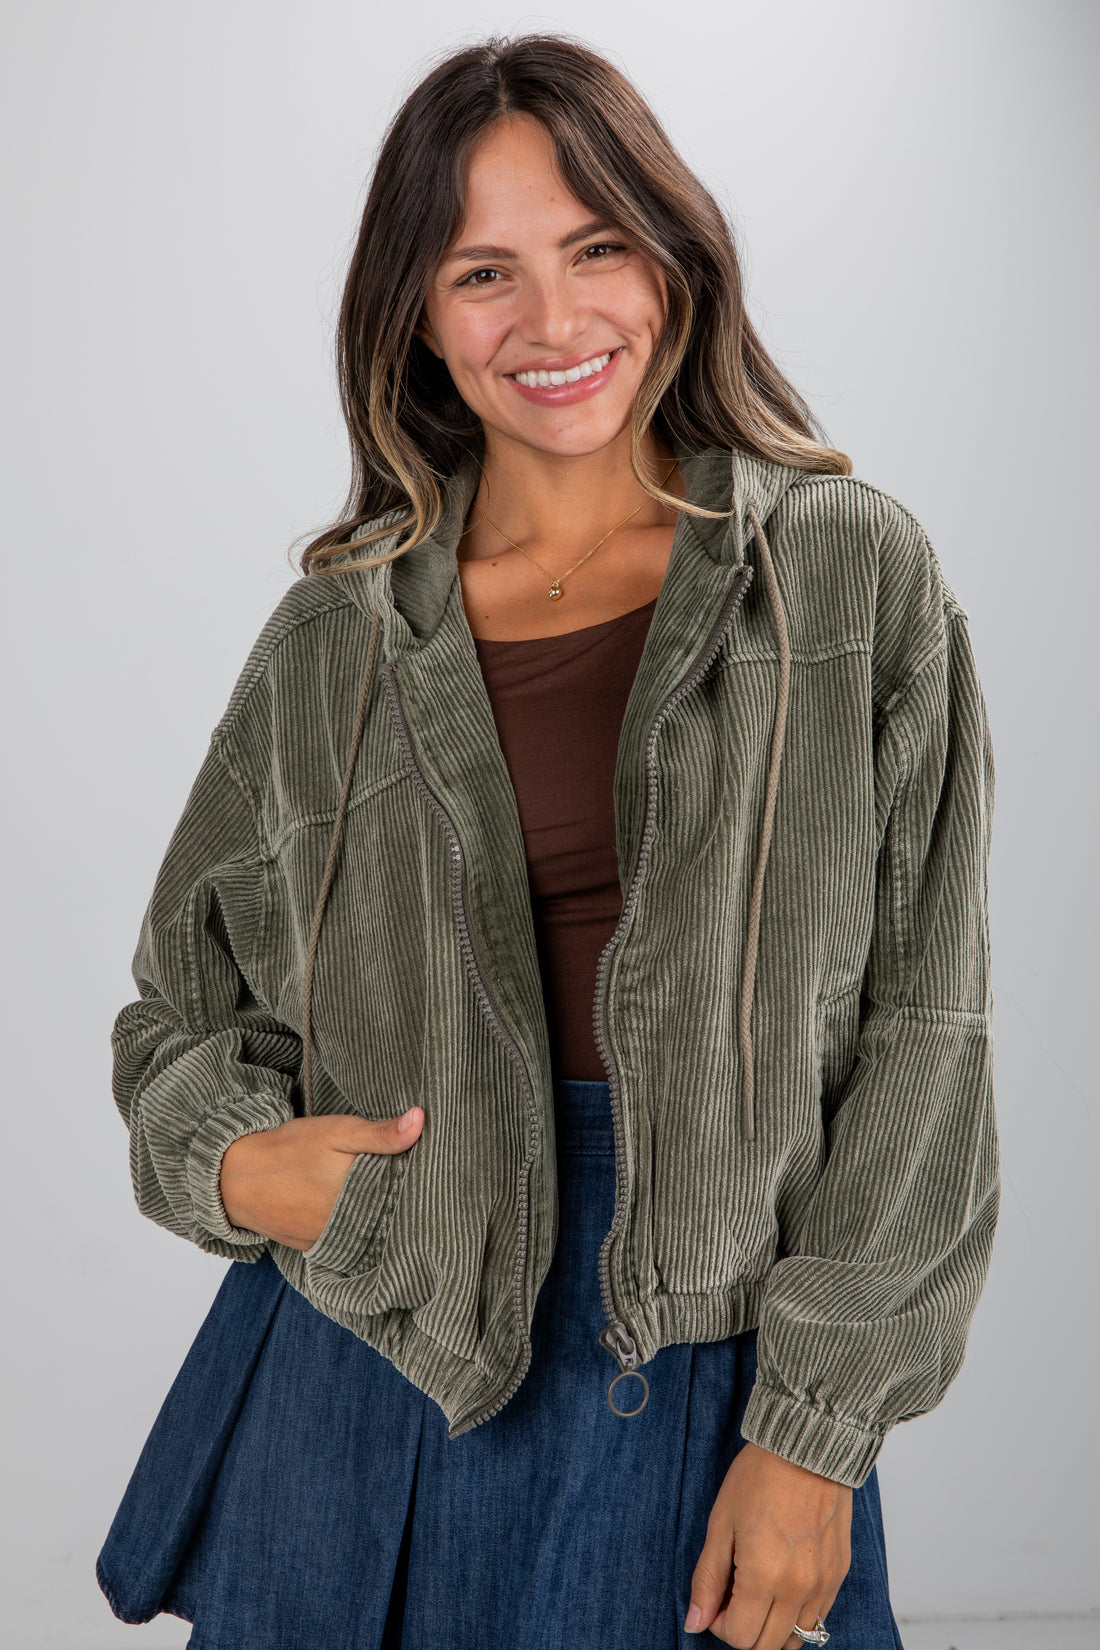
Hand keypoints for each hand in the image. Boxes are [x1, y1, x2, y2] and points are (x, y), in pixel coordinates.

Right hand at [219, 1108, 423, 1250]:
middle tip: (409, 1184)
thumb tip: (420, 1121)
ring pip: (369, 1231)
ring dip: (377, 1217)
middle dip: (397, 1201)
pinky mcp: (316, 1248)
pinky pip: (347, 1241)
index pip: (404, 1195)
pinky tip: (359, 1212)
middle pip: (387, 1215)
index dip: (416, 1183)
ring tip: (385, 1198)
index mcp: (360, 1194)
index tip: (426, 1172)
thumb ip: (380, 1133)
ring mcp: (332, 1240)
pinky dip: (356, 1229)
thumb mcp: (337, 1131)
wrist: (236, 1178)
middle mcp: (350, 1224)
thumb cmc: (290, 1149)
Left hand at [685, 1441, 851, 1647]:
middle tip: (734, 1594)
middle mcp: (799, 1589)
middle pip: (767, 1646)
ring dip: (772, 1626)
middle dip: (744, 1629)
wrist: (806, 1445)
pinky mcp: (838, 1573)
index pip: (740, 1638)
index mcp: (764, 1577)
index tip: (716, 1599)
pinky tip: (783, 1582)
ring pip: (796, 1638)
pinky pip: (818, 1617)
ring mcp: (823, 1584)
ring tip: (758, 1589)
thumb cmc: (760, 1476)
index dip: (720, 1624)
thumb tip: (695, 1621)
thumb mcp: (721, 1524)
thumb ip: (708, 1579)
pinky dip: (796, 1614)